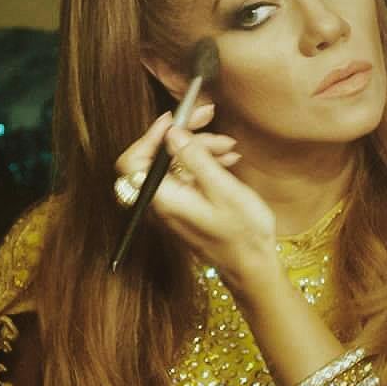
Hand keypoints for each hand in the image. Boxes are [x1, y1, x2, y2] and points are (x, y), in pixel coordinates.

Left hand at [113, 104, 278, 291]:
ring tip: (229, 147)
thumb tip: (172, 133)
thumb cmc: (242, 233)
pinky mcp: (185, 207)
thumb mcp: (223, 190)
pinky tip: (227, 159)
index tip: (175, 119)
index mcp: (164, 199)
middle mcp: (162, 203)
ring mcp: (173, 206)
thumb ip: (196, 160)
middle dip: (183, 135)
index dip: (150, 136)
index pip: (134, 162)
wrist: (252, 268)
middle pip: (156, 158)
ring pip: (174, 164)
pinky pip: (186, 177)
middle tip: (208, 117)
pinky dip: (204, 163)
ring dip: (200, 148)